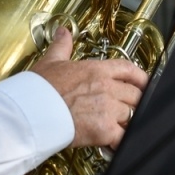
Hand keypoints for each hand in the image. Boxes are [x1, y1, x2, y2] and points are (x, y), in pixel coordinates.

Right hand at [28, 27, 146, 148]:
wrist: (30, 112)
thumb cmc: (38, 90)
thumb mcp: (51, 62)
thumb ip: (62, 46)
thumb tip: (63, 32)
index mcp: (97, 70)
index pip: (129, 69)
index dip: (140, 77)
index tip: (144, 82)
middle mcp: (107, 88)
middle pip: (135, 94)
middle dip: (135, 102)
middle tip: (130, 108)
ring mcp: (108, 109)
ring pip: (131, 115)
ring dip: (127, 121)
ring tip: (120, 125)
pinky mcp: (104, 130)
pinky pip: (123, 137)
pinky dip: (122, 140)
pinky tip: (117, 142)